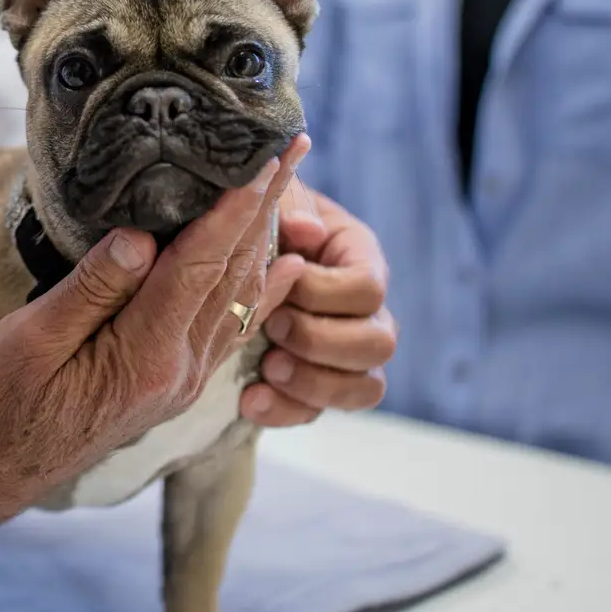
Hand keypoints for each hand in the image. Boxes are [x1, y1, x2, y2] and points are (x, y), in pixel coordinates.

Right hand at [0, 136, 310, 573]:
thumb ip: (90, 288)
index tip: (259, 162)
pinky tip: (286, 264)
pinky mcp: (177, 381)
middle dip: (266, 207)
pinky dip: (263, 288)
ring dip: (268, 236)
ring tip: (290, 184)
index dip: (231, 211)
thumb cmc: (4, 400)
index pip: (197, 267)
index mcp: (145, 356)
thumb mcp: (32, 338)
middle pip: (234, 273)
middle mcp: (180, 369)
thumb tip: (139, 237)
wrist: (0, 467)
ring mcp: (185, 378)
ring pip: (241, 296)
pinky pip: (233, 325)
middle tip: (294, 149)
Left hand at [241, 183, 395, 427]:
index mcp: (360, 258)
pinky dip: (287, 411)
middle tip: (273, 328)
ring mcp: (347, 352)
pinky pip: (320, 412)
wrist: (231, 242)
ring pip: (365, 388)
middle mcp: (366, 310)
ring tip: (266, 368)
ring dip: (314, 384)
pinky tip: (250, 400)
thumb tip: (305, 229)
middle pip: (379, 344)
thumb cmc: (258, 213)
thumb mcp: (272, 200)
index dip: (326, 293)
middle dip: (322, 341)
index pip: (369, 288)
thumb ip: (288, 209)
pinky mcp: (317, 382)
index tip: (284, 283)